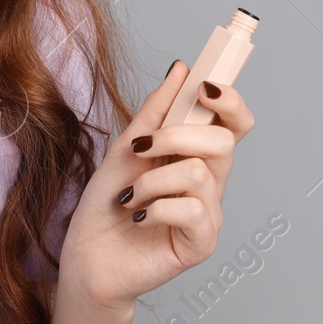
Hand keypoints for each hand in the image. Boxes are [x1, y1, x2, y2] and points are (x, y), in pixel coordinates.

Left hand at [56, 60, 255, 315]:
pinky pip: (191, 210)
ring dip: (150, 180)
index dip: (230, 101)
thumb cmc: (107, 203)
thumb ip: (155, 112)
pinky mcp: (201, 244)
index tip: (203, 86)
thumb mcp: (125, 148)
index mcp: (197, 156)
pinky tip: (137, 217)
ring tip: (129, 196)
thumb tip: (181, 68)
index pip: (235, 124)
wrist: (87, 255)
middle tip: (140, 149)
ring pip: (198, 173)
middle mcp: (210, 183)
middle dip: (175, 136)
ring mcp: (209, 215)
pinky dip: (154, 207)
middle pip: (223, 142)